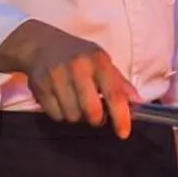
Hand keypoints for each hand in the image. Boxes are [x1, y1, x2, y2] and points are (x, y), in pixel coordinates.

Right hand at [0, 20, 132, 136]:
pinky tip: (60, 100)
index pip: (114, 94)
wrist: (41, 44)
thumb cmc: (78, 55)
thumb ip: (120, 83)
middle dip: (96, 119)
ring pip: (73, 116)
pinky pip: (55, 115)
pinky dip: (60, 114)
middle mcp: (78, 68)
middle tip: (95, 115)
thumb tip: (137, 104)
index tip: (124, 132)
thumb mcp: (102, 61)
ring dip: (77, 116)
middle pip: (92, 111)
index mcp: (99, 61)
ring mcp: (57, 77)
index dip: (121, 116)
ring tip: (75, 102)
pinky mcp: (40, 86)